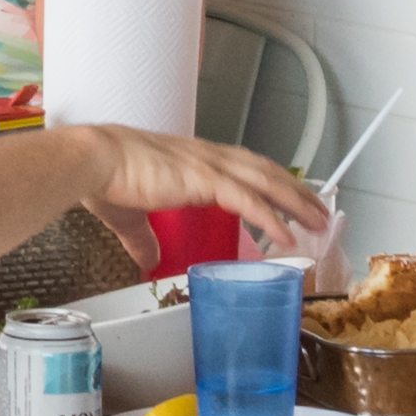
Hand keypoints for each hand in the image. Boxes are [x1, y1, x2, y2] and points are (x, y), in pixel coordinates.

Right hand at [54, 126, 328, 259]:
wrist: (95, 161)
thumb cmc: (107, 181)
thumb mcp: (131, 216)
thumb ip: (144, 238)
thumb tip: (147, 258)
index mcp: (196, 160)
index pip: (247, 166)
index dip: (272, 181)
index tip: (293, 196)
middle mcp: (209, 158)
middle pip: (266, 172)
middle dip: (296, 192)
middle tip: (320, 211)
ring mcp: (209, 166)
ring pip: (266, 182)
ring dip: (296, 202)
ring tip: (318, 221)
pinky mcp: (204, 180)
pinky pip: (248, 200)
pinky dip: (270, 217)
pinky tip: (286, 235)